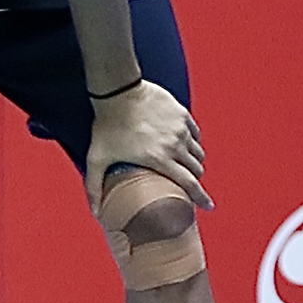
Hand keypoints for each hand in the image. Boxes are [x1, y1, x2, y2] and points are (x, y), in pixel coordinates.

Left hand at [85, 80, 212, 213]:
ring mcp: (180, 128)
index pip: (189, 184)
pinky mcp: (181, 114)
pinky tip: (184, 144)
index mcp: (160, 159)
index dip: (201, 198)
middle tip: (187, 184)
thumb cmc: (107, 125)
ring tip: (185, 165)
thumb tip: (96, 213)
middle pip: (196, 169)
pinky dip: (193, 142)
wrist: (117, 89)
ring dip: (194, 162)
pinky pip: (195, 133)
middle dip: (194, 180)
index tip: (209, 207)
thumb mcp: (97, 158)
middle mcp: (175, 145)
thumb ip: (94, 187)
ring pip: (198, 152)